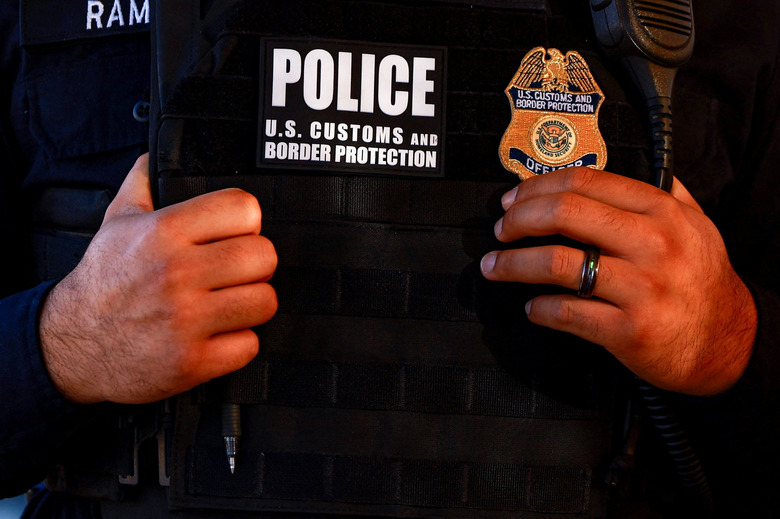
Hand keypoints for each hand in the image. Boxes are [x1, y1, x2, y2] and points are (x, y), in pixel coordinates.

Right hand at [39, 154, 277, 403]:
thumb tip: (157, 153)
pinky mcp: (192, 361)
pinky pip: (250, 344)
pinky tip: (218, 334)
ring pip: (264, 301)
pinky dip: (239, 342)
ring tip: (230, 302)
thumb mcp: (116, 221)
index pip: (244, 209)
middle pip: (264, 256)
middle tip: (237, 272)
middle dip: (256, 264)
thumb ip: (142, 182)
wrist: (72, 344)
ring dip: (252, 303)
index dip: (247, 221)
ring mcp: (185, 320)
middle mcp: (176, 273)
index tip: (237, 233)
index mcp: (164, 232)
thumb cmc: (104, 281)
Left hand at [480, 167, 755, 395]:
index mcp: (661, 211)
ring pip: (556, 264)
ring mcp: (641, 288)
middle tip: (500, 230)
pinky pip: (566, 313)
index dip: (537, 187)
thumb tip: (638, 164)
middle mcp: (652, 244)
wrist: (728, 344)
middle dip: (518, 220)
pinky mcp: (629, 330)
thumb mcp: (697, 226)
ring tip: (495, 267)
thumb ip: (666, 193)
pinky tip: (533, 308)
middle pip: (564, 213)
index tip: (513, 200)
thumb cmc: (703, 282)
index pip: (585, 182)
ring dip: (513, 264)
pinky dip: (539, 309)